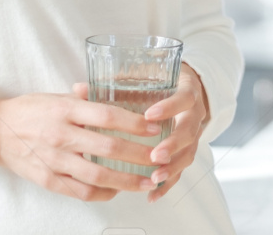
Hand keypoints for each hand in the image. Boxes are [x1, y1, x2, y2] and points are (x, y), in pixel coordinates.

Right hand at [0, 89, 164, 200]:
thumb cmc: (29, 110)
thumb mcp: (57, 95)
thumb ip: (86, 97)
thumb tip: (113, 92)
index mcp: (66, 110)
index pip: (107, 116)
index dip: (134, 123)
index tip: (154, 127)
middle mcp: (61, 135)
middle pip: (108, 148)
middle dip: (140, 155)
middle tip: (160, 158)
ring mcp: (54, 160)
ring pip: (98, 176)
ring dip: (127, 181)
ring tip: (148, 182)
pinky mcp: (47, 179)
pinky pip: (80, 192)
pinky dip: (103, 194)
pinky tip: (117, 191)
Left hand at [70, 63, 209, 202]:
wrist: (182, 90)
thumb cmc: (157, 83)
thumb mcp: (143, 77)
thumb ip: (115, 83)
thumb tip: (78, 88)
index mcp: (186, 90)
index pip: (184, 98)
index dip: (169, 107)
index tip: (149, 115)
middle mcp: (194, 114)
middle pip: (190, 131)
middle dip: (173, 144)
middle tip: (154, 155)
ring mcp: (192, 135)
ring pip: (188, 154)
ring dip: (172, 168)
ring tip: (153, 177)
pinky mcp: (186, 152)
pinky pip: (181, 171)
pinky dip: (167, 185)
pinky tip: (152, 195)